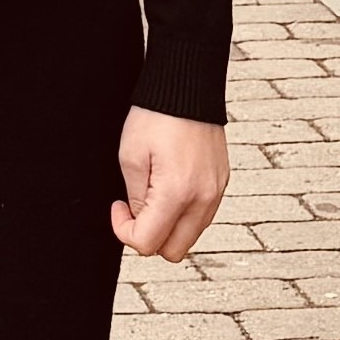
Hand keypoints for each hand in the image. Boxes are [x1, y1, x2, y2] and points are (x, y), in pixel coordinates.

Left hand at [114, 107, 228, 263]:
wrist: (187, 87)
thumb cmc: (156, 116)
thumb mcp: (131, 157)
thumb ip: (136, 199)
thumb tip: (142, 221)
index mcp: (177, 194)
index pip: (148, 244)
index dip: (124, 232)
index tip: (117, 208)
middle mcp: (203, 199)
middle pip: (173, 252)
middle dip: (149, 238)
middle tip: (134, 208)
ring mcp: (216, 192)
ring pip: (190, 237)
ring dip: (168, 227)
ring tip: (152, 195)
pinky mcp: (221, 183)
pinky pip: (202, 216)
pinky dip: (184, 214)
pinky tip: (170, 188)